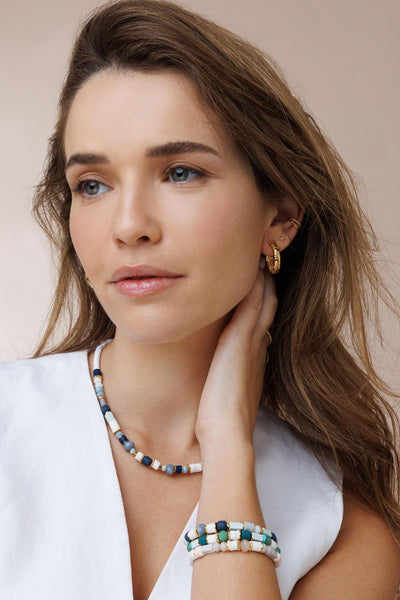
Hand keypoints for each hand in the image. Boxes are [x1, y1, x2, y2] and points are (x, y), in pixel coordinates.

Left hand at [194, 265, 277, 449]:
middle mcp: (258, 348)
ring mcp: (252, 343)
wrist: (227, 435)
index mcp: (254, 360)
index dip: (262, 303)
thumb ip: (228, 379)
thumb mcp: (228, 395)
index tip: (258, 286)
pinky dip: (253, 286)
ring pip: (263, 302)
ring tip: (259, 259)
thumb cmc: (221, 422)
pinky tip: (251, 269)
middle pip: (267, 308)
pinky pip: (251, 304)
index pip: (261, 324)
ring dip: (262, 280)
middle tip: (263, 263)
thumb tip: (222, 373)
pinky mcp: (240, 341)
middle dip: (265, 286)